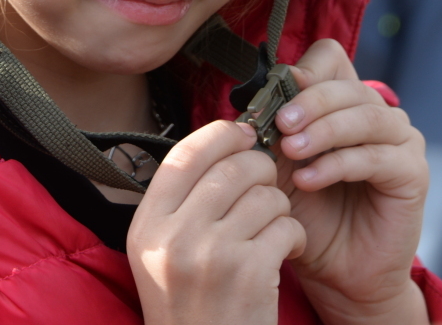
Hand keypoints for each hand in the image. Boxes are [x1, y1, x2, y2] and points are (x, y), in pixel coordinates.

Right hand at [128, 119, 305, 324]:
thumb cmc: (192, 307)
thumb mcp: (163, 254)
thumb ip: (183, 202)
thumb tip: (224, 138)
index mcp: (146, 226)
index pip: (184, 154)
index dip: (219, 135)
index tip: (242, 135)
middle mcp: (173, 237)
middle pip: (231, 167)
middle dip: (260, 169)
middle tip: (267, 185)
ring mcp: (211, 255)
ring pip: (265, 194)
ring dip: (280, 207)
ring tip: (273, 229)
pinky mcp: (249, 274)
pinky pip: (286, 225)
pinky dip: (294, 236)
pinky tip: (285, 252)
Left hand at [273, 39, 428, 324]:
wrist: (338, 273)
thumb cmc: (308, 216)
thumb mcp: (282, 165)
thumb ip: (276, 129)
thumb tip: (261, 95)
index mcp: (344, 102)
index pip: (331, 59)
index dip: (305, 70)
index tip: (273, 94)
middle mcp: (377, 113)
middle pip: (346, 85)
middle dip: (309, 102)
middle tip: (280, 124)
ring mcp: (401, 141)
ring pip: (365, 116)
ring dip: (324, 130)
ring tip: (292, 151)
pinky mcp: (412, 173)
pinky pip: (376, 157)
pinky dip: (339, 164)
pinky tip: (310, 179)